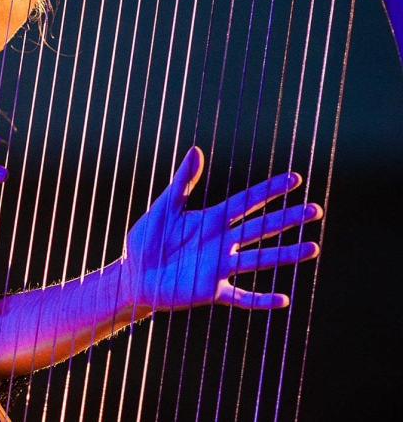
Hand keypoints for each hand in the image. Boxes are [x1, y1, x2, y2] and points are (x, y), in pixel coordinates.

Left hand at [125, 147, 321, 311]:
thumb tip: (196, 149)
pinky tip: (283, 299)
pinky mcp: (211, 290)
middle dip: (287, 219)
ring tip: (312, 248)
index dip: (270, 190)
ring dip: (285, 254)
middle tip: (316, 210)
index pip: (247, 201)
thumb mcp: (164, 207)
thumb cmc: (148, 239)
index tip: (296, 179)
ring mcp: (219, 266)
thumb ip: (182, 182)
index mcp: (212, 220)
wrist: (134, 273)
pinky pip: (241, 297)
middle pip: (261, 227)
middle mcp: (222, 242)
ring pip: (258, 258)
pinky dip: (260, 300)